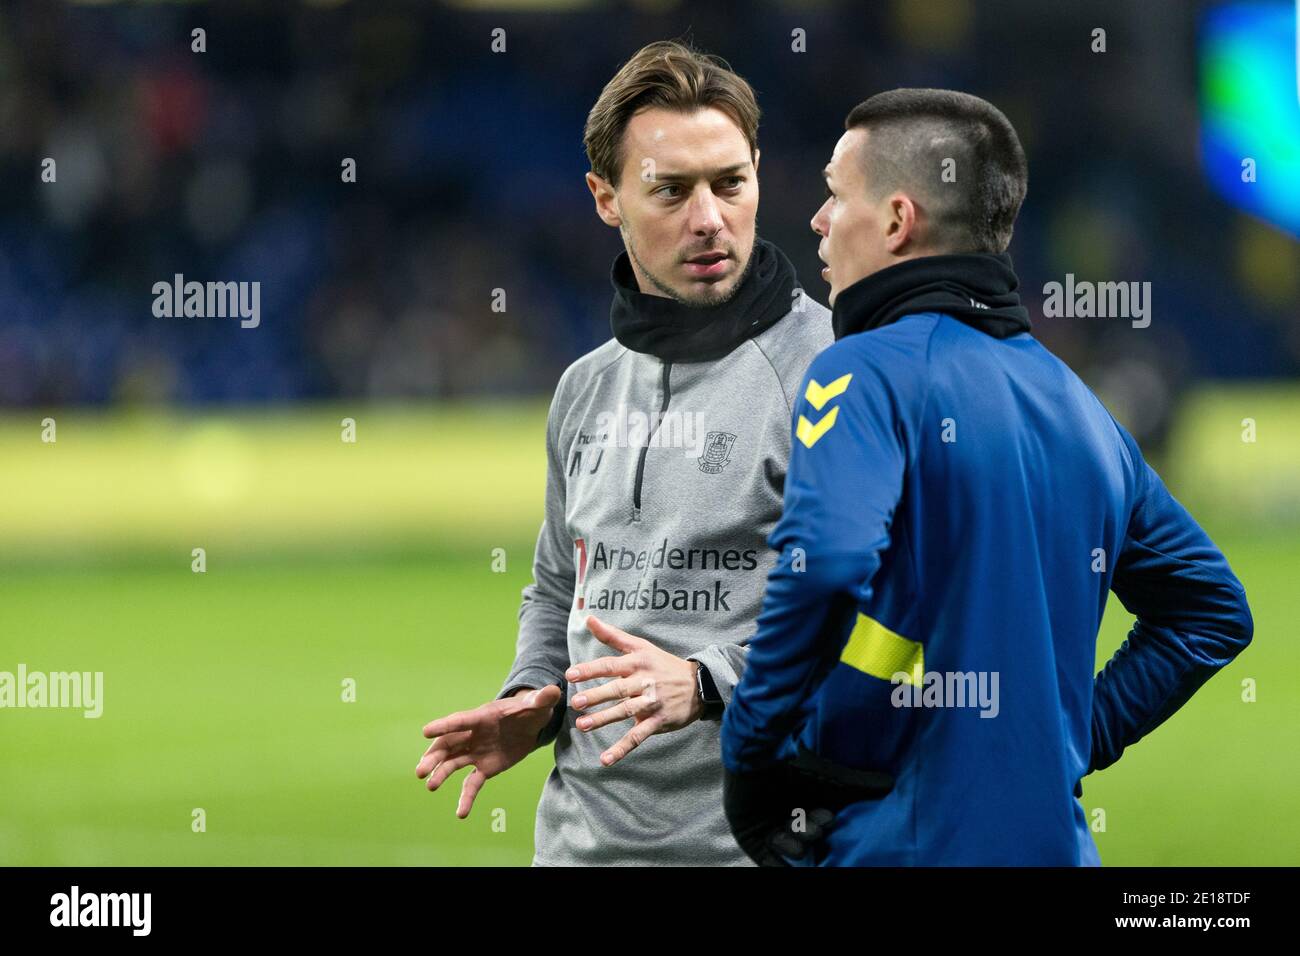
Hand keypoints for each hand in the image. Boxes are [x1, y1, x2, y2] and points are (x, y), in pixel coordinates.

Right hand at [415, 685, 561, 817]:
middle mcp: (473, 735)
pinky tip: (461, 814)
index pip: (460, 721)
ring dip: (441, 774)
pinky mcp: (484, 768)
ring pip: (453, 764)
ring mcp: (476, 752)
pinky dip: (466, 798)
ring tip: (430, 786)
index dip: (444, 725)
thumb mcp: (538, 704)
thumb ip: (542, 699)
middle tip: (421, 769)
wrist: (531, 724)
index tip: (425, 730)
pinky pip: (472, 784)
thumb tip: (554, 690)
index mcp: (482, 717)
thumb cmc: (530, 710)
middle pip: (449, 745)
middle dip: (434, 756)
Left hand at [565, 615, 702, 766]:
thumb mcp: (640, 646)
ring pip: (625, 712)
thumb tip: (588, 618)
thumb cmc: (662, 664)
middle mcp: (644, 682)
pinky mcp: (658, 722)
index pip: (611, 665)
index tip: (570, 675)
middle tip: (576, 703)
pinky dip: (622, 749)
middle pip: (618, 689)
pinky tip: (605, 759)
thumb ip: (612, 635)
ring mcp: (651, 703)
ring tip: (583, 726)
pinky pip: (638, 737)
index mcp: (638, 663)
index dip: (590, 670)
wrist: (698, 684)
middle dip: (597, 696)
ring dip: (604, 719)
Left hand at [723, 745, 894, 865]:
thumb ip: (859, 784)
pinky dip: (775, 863)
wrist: (757, 756)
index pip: (817, 826)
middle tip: (813, 821)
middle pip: (803, 838)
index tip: (829, 817)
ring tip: (795, 825)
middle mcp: (783, 814)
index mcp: (802, 802)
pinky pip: (763, 857)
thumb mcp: (831, 778)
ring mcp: (764, 823)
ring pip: (787, 847)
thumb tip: (890, 782)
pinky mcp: (746, 832)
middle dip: (810, 832)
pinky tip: (787, 863)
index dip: (823, 824)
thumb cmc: (793, 765)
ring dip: (794, 841)